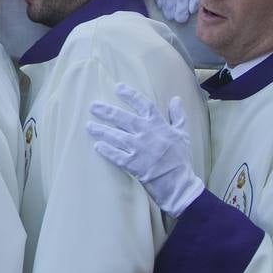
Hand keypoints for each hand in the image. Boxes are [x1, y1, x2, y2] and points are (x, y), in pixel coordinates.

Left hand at [86, 83, 203, 217]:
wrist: (180, 185)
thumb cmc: (181, 159)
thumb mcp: (183, 135)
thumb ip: (178, 116)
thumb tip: (176, 99)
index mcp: (159, 126)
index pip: (144, 105)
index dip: (130, 95)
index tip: (118, 88)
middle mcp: (147, 134)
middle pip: (123, 118)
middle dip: (106, 111)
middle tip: (93, 106)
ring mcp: (139, 150)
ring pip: (116, 136)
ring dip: (101, 130)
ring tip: (89, 126)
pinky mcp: (133, 164)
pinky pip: (116, 155)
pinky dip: (106, 150)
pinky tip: (97, 145)